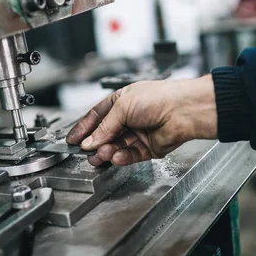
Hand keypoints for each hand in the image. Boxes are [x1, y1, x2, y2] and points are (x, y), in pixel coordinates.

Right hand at [66, 75, 217, 165]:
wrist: (183, 111)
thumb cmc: (158, 98)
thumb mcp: (122, 107)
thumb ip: (105, 126)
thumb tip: (90, 141)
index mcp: (122, 101)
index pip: (97, 116)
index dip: (84, 128)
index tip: (73, 139)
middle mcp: (130, 117)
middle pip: (106, 134)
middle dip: (95, 143)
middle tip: (85, 152)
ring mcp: (139, 133)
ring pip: (116, 146)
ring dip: (107, 151)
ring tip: (102, 155)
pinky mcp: (149, 148)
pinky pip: (130, 155)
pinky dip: (122, 157)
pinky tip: (116, 156)